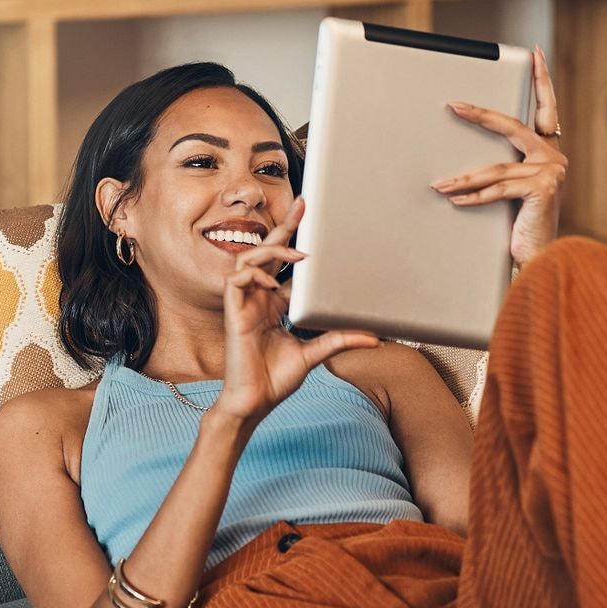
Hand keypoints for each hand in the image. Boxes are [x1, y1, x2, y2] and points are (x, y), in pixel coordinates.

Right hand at [217, 197, 378, 425]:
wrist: (256, 401)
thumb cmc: (276, 379)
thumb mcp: (314, 353)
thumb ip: (338, 340)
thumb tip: (373, 337)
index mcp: (274, 305)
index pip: (284, 266)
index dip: (295, 242)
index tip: (312, 221)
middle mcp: (258, 298)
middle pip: (267, 252)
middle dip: (284, 228)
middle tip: (303, 206)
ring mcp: (244, 303)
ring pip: (248, 259)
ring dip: (272, 252)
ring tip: (296, 256)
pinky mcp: (233, 312)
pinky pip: (237, 279)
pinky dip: (255, 274)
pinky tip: (271, 282)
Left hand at [431, 45, 567, 268]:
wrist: (539, 256)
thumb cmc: (521, 222)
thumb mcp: (512, 189)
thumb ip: (502, 168)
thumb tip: (463, 157)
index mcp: (547, 150)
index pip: (546, 108)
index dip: (542, 80)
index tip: (536, 54)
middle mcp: (553, 157)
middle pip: (512, 127)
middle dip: (480, 116)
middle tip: (454, 106)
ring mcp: (551, 172)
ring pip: (497, 168)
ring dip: (463, 178)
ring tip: (439, 184)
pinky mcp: (543, 190)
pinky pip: (498, 190)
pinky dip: (473, 196)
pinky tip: (454, 200)